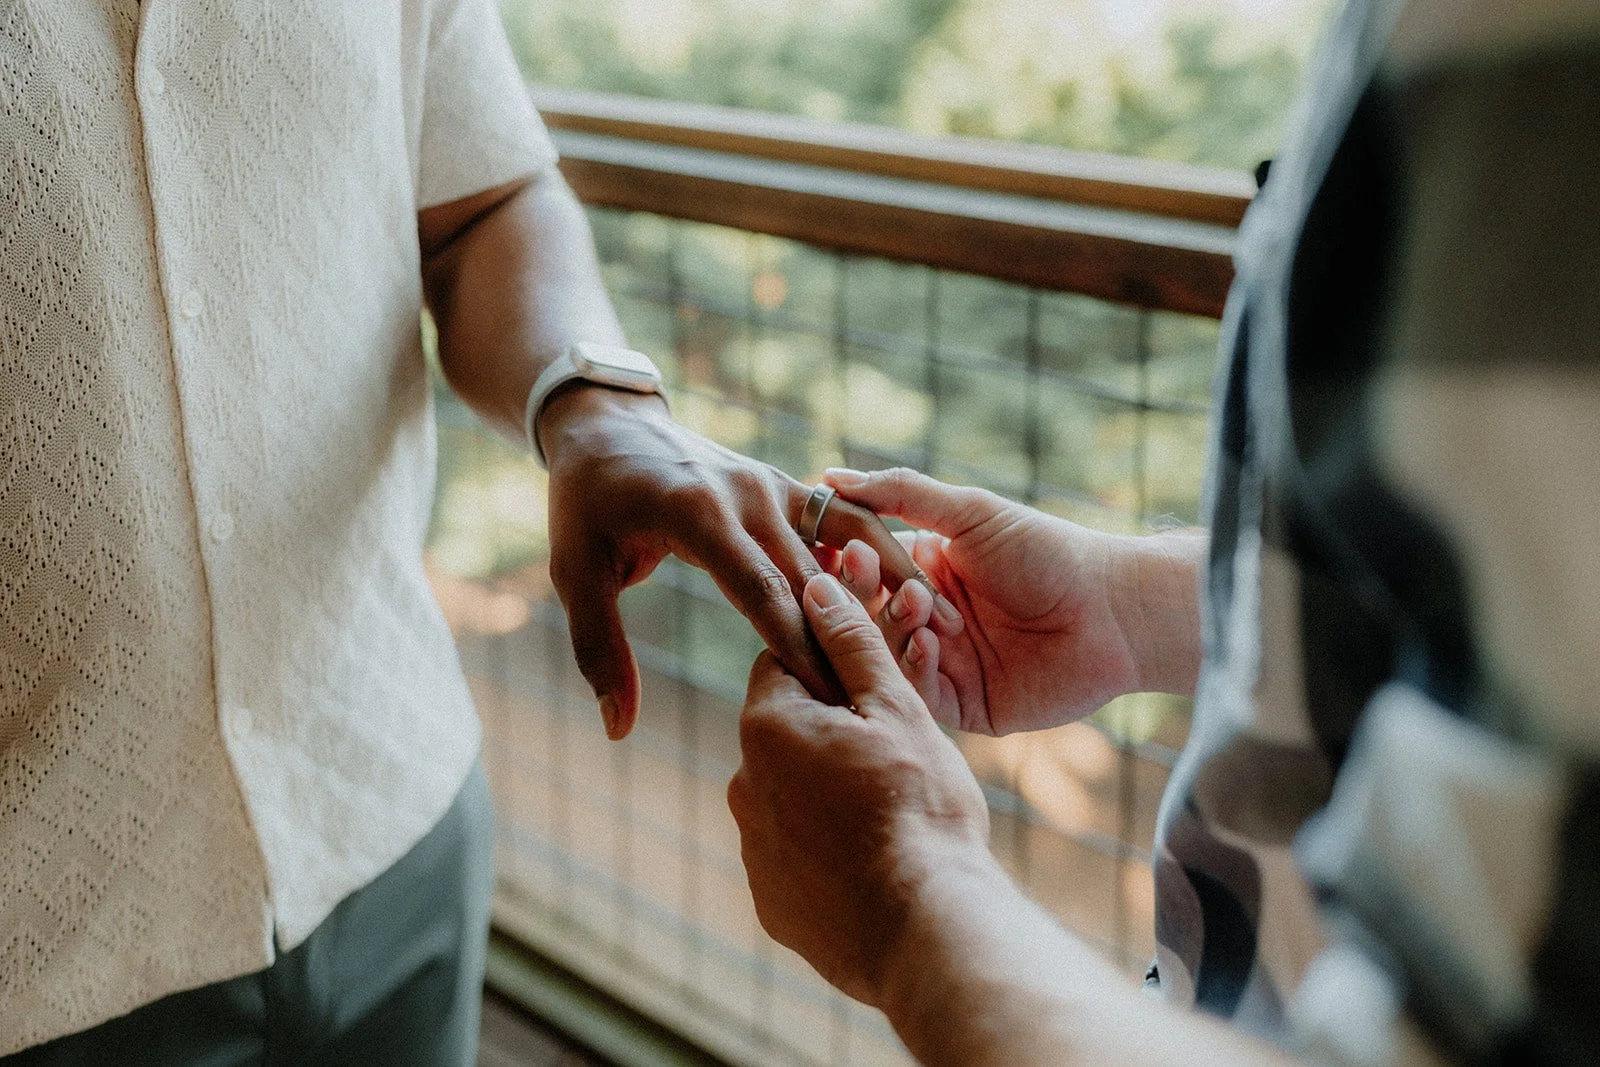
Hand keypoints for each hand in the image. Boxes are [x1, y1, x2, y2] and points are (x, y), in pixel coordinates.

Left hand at [538, 386, 928, 739]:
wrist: (608, 425)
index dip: (800, 651)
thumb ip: (600, 651)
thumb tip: (619, 730)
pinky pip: (846, 520)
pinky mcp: (788, 484)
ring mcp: (773, 483)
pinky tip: (919, 592)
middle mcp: (746, 494)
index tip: (834, 704)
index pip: (762, 595)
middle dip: (849, 641)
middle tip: (889, 701)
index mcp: (697, 515)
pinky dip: (883, 551)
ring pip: (847, 543)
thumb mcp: (575, 573)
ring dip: (891, 587)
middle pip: (813, 579)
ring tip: (940, 634)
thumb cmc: (585, 506)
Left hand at [728, 573, 989, 1006]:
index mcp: (767, 726)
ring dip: (828, 790)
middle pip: (786, 732)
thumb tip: (817, 585)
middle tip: (895, 746)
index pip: (783, 664)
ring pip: (791, 795)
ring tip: (893, 809)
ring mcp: (754, 849)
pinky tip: (875, 859)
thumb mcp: (896, 710)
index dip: (831, 664)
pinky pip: (796, 856)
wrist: (926, 930)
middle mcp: (742, 784)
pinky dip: (826, 851)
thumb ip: (852, 644)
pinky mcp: (771, 901)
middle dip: (831, 729)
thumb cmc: (919, 809)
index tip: (872, 680)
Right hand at [824, 467, 1202, 734]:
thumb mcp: (970, 512)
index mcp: (926, 574)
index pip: (864, 570)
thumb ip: (902, 494)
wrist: (1113, 610)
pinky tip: (930, 644)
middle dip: (860, 592)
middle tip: (858, 571)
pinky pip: (921, 694)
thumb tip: (829, 475)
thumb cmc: (1047, 551)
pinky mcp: (965, 706)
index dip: (844, 560)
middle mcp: (929, 621)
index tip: (829, 545)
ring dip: (892, 626)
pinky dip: (917, 668)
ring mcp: (945, 665)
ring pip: (887, 655)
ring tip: (915, 603)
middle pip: (867, 614)